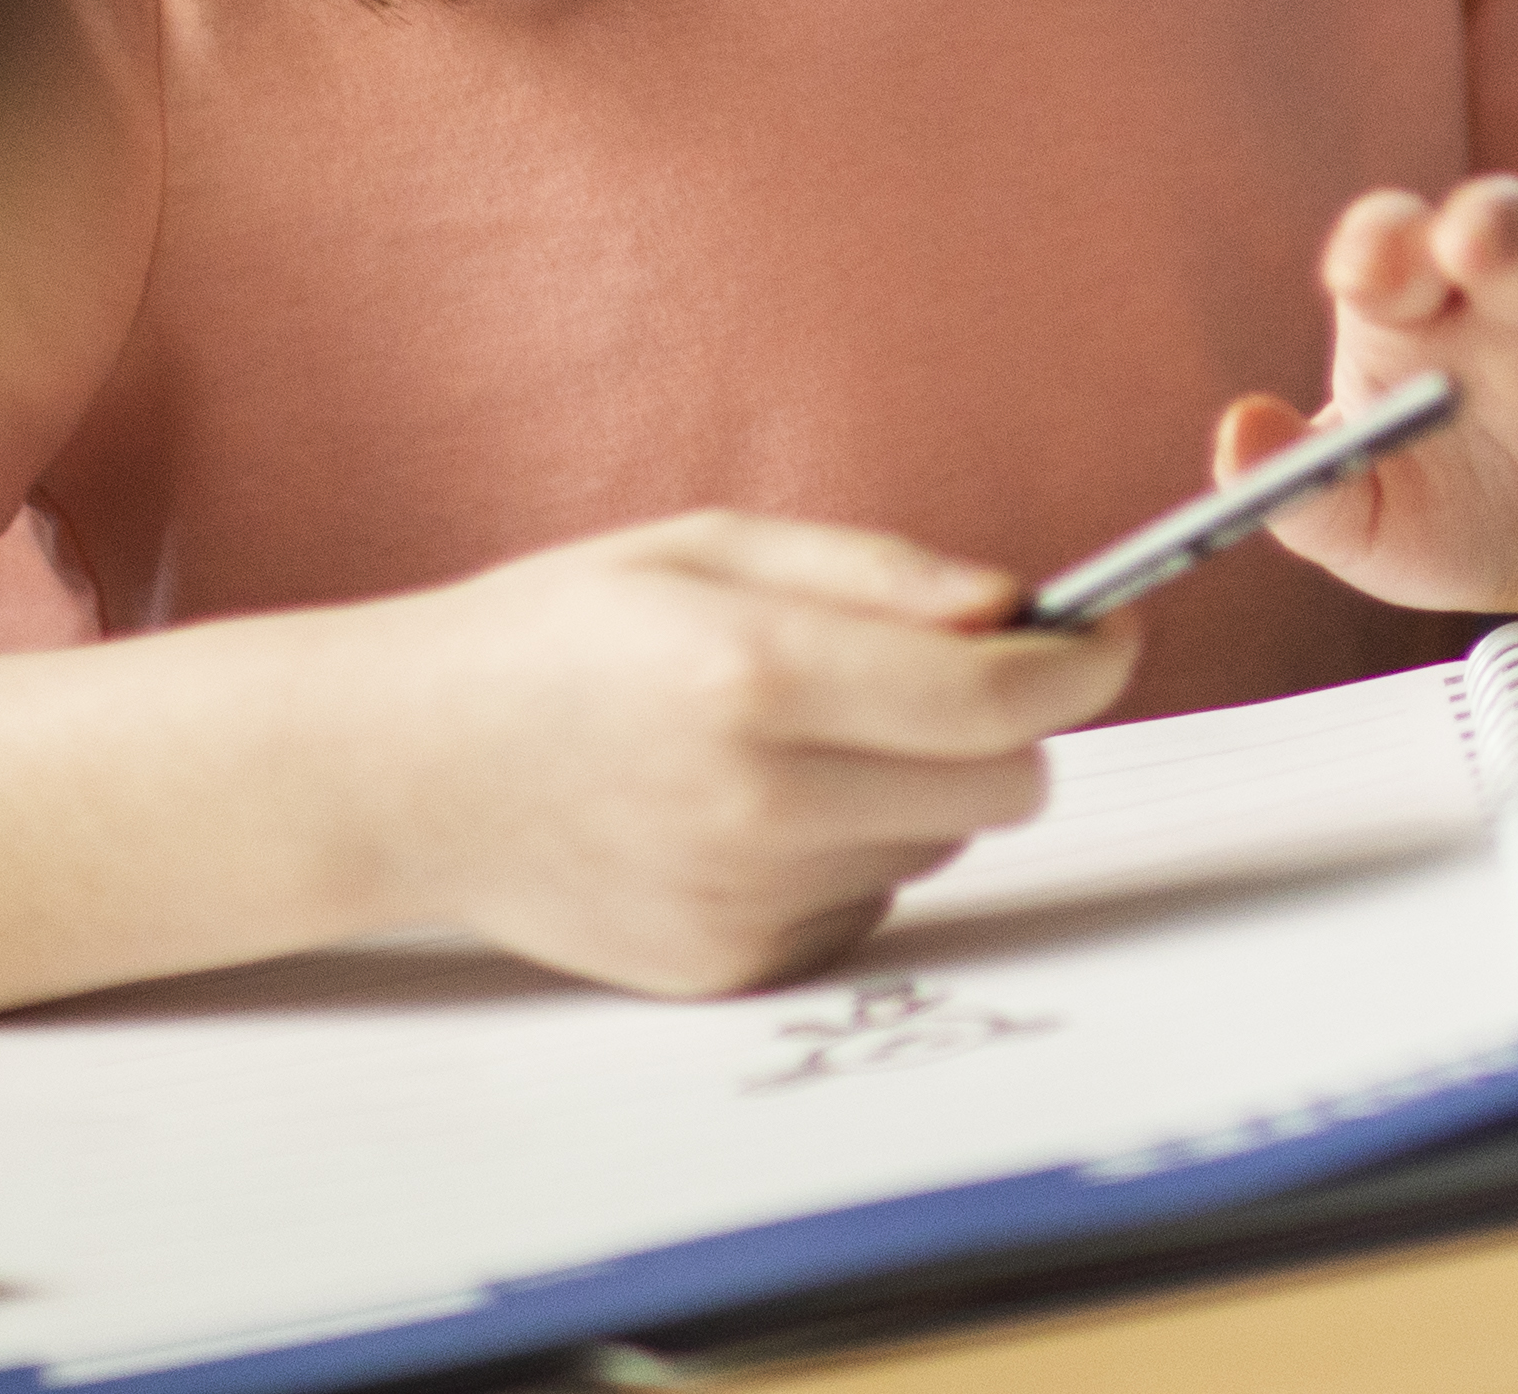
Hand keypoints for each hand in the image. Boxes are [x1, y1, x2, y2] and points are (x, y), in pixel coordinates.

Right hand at [351, 512, 1125, 996]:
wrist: (408, 771)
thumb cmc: (561, 635)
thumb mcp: (712, 548)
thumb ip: (880, 576)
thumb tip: (1017, 607)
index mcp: (754, 677)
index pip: (997, 699)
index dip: (1084, 661)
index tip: (1109, 631)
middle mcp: (756, 806)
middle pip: (1004, 788)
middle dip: (1014, 726)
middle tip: (960, 675)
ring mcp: (742, 902)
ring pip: (942, 845)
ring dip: (924, 787)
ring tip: (809, 734)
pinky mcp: (729, 968)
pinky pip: (869, 903)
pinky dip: (855, 851)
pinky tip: (759, 805)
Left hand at [1230, 176, 1517, 633]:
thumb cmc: (1453, 517)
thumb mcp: (1359, 519)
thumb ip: (1295, 482)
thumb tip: (1240, 435)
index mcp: (1419, 315)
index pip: (1395, 241)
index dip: (1383, 241)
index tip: (1369, 270)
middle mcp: (1514, 305)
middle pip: (1508, 222)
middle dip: (1497, 222)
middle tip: (1481, 249)